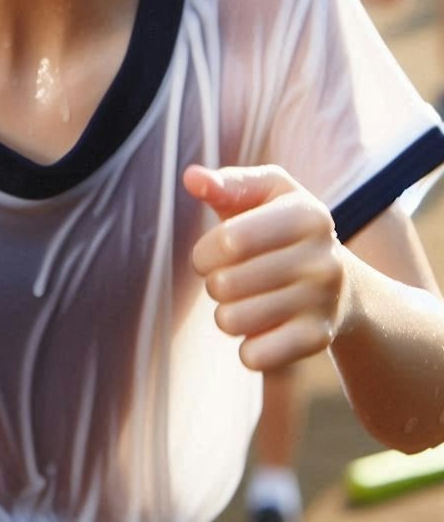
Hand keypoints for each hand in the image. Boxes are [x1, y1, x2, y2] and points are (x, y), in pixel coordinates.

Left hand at [184, 163, 345, 371]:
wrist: (341, 283)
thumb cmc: (281, 227)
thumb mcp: (262, 194)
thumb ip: (225, 184)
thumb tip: (191, 177)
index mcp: (308, 214)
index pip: (229, 241)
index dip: (204, 252)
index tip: (208, 254)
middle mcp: (324, 259)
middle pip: (225, 284)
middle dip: (212, 282)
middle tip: (228, 277)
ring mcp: (324, 302)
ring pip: (232, 321)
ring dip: (225, 313)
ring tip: (243, 300)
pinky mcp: (319, 340)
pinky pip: (254, 356)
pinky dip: (246, 346)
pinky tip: (261, 328)